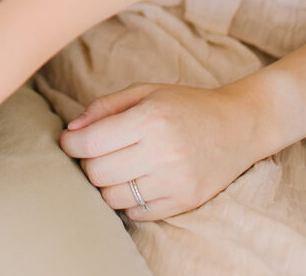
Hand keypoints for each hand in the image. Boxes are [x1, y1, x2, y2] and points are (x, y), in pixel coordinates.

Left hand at [60, 82, 258, 220]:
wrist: (236, 126)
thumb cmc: (184, 105)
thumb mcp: (145, 92)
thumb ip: (104, 107)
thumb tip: (72, 130)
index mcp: (150, 119)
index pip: (92, 142)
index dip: (71, 143)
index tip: (69, 140)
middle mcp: (163, 152)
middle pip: (98, 172)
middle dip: (88, 162)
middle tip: (96, 151)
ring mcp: (174, 182)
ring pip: (112, 197)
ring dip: (107, 183)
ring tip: (118, 165)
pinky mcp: (184, 203)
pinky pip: (136, 213)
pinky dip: (128, 199)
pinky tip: (137, 180)